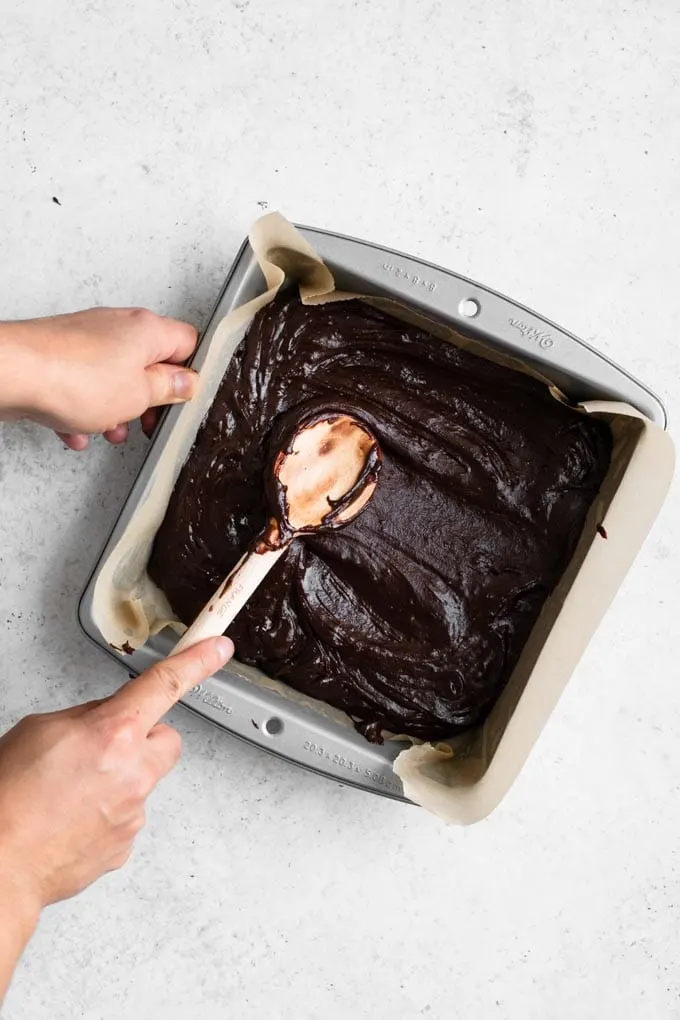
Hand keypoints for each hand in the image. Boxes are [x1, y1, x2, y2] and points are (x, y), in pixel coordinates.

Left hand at [0, 307, 199, 449]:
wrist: (13, 373)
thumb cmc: (72, 377)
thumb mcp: (140, 395)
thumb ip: (169, 389)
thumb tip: (185, 383)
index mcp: (147, 330)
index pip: (188, 343)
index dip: (191, 375)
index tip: (183, 399)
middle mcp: (118, 326)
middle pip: (149, 364)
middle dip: (149, 399)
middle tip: (147, 420)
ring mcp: (87, 339)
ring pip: (114, 378)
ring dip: (116, 410)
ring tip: (109, 429)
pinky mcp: (61, 354)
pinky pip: (83, 385)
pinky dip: (84, 409)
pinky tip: (77, 429)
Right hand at [0, 636, 231, 915]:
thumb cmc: (7, 800)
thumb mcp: (39, 730)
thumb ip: (86, 717)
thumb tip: (106, 717)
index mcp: (112, 733)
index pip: (166, 684)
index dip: (197, 661)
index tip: (217, 648)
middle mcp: (133, 772)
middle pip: (166, 739)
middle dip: (143, 738)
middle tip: (104, 747)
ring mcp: (132, 813)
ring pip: (143, 780)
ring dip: (118, 779)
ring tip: (70, 791)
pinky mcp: (125, 845)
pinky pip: (127, 815)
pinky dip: (106, 813)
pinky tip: (71, 817)